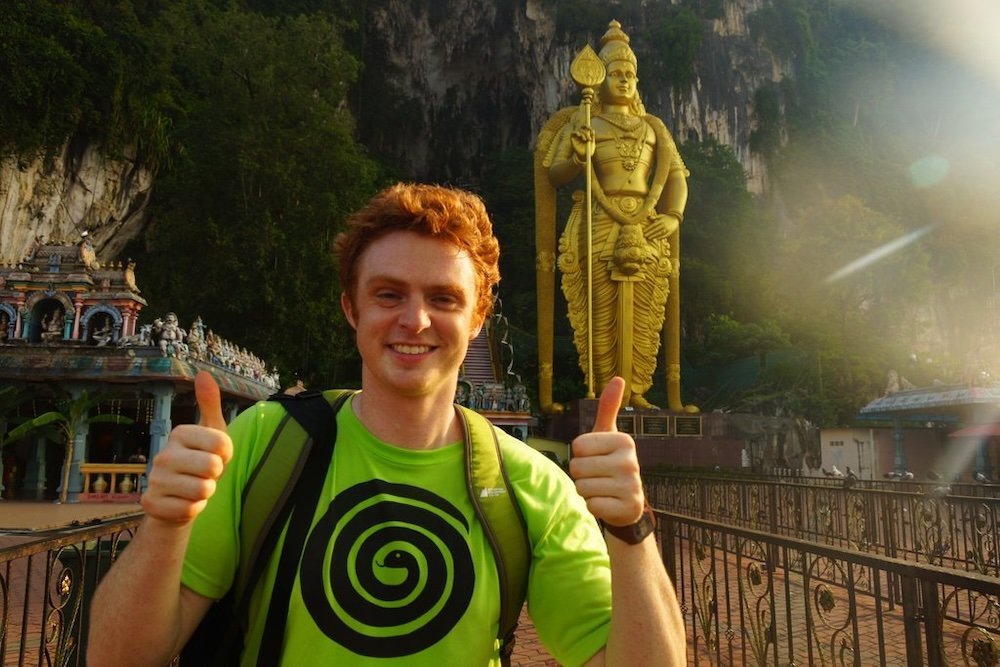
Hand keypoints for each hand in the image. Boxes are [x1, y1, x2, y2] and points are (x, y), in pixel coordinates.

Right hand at [141, 371, 232, 523]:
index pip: (223, 445)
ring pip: (203, 490)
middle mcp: (163, 454)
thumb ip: (209, 403)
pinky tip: (183, 502)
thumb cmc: (200, 461)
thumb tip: (203, 373)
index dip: (226, 456)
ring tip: (194, 487)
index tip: (215, 456)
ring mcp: (154, 479)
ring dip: (205, 493)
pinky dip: (193, 509)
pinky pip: (190, 509)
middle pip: (213, 467)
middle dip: (216, 476)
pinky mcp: (150, 504)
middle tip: (204, 474)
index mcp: (179, 433)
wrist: (177, 498)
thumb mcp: (211, 431)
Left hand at [569, 377, 644, 527]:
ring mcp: (632, 486)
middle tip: (598, 476)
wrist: (627, 503)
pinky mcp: (628, 508)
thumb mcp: (607, 436)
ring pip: (582, 487)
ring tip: (602, 489)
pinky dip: (594, 507)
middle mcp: (631, 462)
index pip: (577, 446)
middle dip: (581, 475)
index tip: (596, 458)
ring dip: (587, 491)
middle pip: (577, 467)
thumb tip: (618, 378)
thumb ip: (608, 408)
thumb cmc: (610, 463)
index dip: (580, 455)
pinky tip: (608, 503)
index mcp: (624, 441)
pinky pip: (592, 506)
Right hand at [570, 125, 593, 164]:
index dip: (588, 127)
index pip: (586, 127)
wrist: (583, 156)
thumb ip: (593, 137)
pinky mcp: (572, 138)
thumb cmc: (588, 149)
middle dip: (586, 130)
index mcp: (586, 133)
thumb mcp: (592, 143)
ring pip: (579, 130)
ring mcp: (576, 135)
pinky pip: (573, 132)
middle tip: (589, 135)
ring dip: (583, 134)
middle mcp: (581, 133)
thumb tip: (593, 130)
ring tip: (585, 140)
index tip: (591, 130)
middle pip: (582, 126)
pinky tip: (579, 136)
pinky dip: (576, 132)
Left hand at [644, 212, 679, 240]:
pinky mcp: (670, 232)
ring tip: (649, 238)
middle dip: (650, 233)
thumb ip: (655, 217)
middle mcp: (664, 225)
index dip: (648, 228)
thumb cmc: (666, 217)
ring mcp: (667, 229)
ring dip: (654, 236)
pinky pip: (664, 236)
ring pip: (659, 233)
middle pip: (655, 230)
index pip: (653, 225)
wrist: (675, 219)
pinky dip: (660, 237)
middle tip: (645, 236)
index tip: (644, 231)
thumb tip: (649, 217)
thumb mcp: (661, 216)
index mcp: (661, 221)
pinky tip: (656, 239)